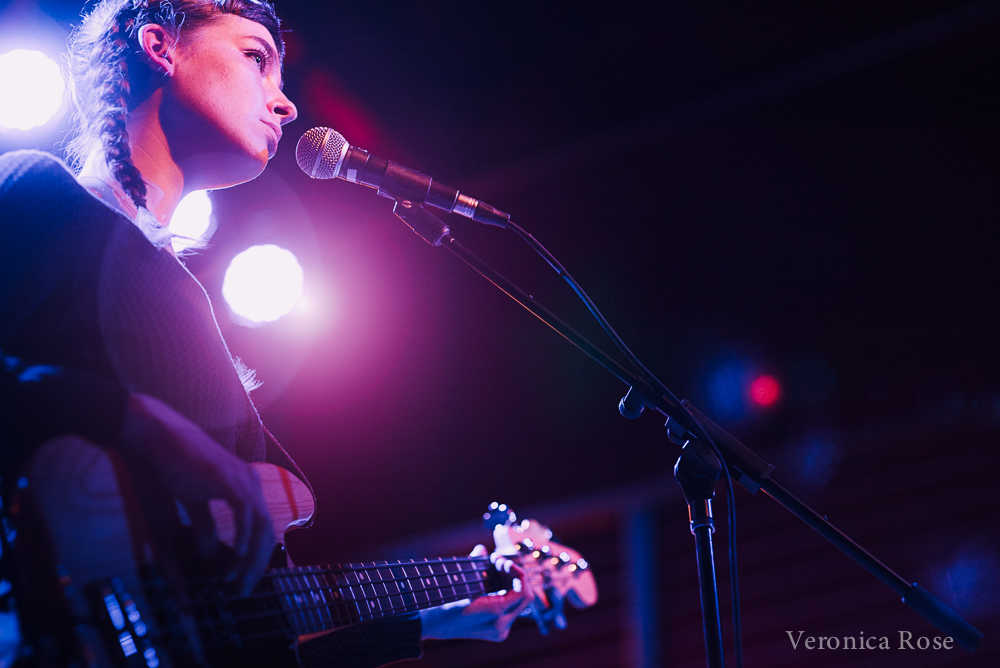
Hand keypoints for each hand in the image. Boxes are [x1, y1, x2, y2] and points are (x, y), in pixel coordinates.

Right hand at [119, 392, 274, 595]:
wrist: (161, 436)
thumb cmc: (177, 464)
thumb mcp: (194, 500)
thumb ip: (205, 525)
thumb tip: (209, 552)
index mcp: (247, 486)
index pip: (264, 528)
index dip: (258, 558)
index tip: (245, 581)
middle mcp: (251, 482)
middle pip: (267, 531)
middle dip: (257, 565)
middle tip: (243, 589)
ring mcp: (242, 478)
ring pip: (260, 526)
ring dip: (249, 558)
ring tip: (236, 580)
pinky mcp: (228, 478)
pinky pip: (245, 513)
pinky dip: (243, 537)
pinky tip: (237, 556)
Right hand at [419, 545, 535, 641]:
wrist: (428, 624)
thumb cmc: (440, 603)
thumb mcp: (459, 581)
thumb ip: (474, 564)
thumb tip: (482, 550)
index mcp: (494, 616)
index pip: (521, 593)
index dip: (516, 572)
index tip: (501, 560)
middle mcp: (501, 627)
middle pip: (524, 598)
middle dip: (515, 575)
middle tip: (498, 561)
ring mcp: (500, 630)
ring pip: (519, 602)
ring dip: (511, 582)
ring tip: (494, 567)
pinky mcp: (496, 629)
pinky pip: (510, 607)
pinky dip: (506, 591)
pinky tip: (494, 578)